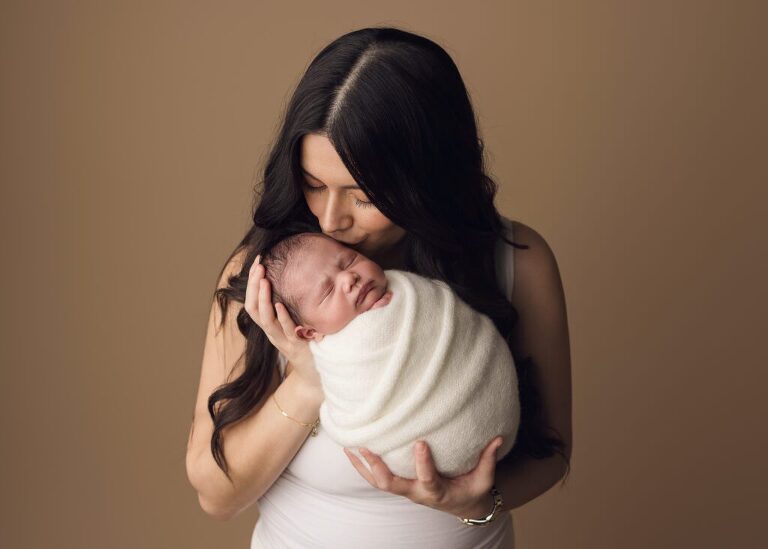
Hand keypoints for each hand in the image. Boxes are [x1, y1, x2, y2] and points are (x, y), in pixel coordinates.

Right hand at [244, 254, 321, 391]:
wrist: (316, 377)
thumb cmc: (307, 347)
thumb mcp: (296, 325)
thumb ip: (292, 307)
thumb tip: (295, 280)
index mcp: (271, 326)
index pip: (253, 302)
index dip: (253, 283)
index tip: (258, 262)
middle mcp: (272, 333)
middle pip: (254, 308)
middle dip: (254, 286)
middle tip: (258, 266)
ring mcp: (282, 341)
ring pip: (265, 320)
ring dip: (263, 298)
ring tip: (264, 280)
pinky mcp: (296, 348)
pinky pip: (286, 331)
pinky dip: (281, 317)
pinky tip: (279, 304)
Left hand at [343, 436, 503, 518]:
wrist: (462, 505)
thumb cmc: (472, 489)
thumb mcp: (484, 478)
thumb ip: (489, 459)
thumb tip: (499, 437)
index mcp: (437, 492)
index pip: (428, 480)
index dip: (423, 463)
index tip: (420, 442)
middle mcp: (416, 493)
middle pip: (392, 485)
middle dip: (378, 467)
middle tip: (367, 447)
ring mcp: (405, 490)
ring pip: (378, 482)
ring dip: (363, 466)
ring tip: (349, 446)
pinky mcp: (399, 484)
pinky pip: (376, 478)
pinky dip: (362, 466)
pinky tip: (350, 450)